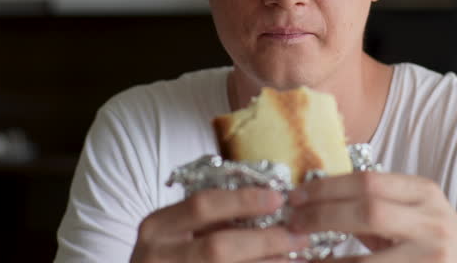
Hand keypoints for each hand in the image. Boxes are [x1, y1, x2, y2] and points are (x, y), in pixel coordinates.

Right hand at [130, 187, 309, 262]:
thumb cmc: (171, 254)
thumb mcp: (178, 231)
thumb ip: (212, 218)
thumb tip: (270, 204)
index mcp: (157, 227)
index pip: (203, 205)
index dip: (243, 200)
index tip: (278, 199)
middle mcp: (157, 257)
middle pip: (218, 248)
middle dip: (264, 241)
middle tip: (299, 236)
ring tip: (300, 259)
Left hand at [286, 172, 456, 261]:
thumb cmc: (437, 243)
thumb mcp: (416, 214)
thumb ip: (378, 205)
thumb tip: (319, 199)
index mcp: (425, 193)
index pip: (369, 181)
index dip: (327, 187)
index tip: (297, 195)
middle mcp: (431, 222)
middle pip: (367, 210)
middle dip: (322, 215)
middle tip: (292, 221)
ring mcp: (429, 256)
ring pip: (365, 260)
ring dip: (324, 260)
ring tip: (296, 253)